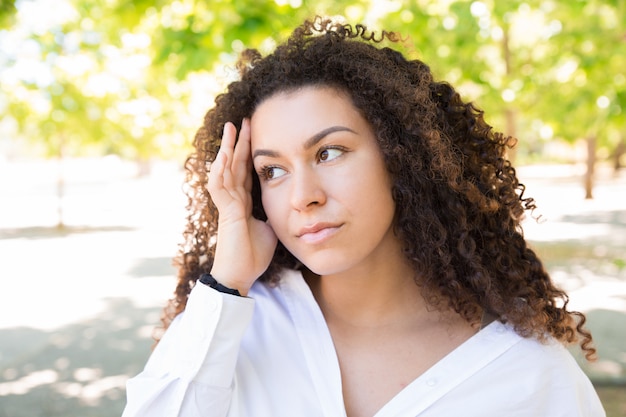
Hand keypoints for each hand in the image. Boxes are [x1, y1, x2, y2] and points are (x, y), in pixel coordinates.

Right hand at [207, 119, 277, 295]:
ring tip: (231, 129)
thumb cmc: (253, 255)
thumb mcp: (270, 227)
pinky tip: (223, 154)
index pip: (245, 171)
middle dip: (238, 142)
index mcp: (243, 202)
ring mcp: (227, 205)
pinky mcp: (226, 213)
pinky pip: (220, 187)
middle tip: (243, 120)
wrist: (240, 275)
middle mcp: (233, 200)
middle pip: (234, 164)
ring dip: (227, 149)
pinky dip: (221, 169)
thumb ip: (274, 213)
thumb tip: (288, 205)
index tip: (255, 133)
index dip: (249, 152)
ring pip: (224, 170)